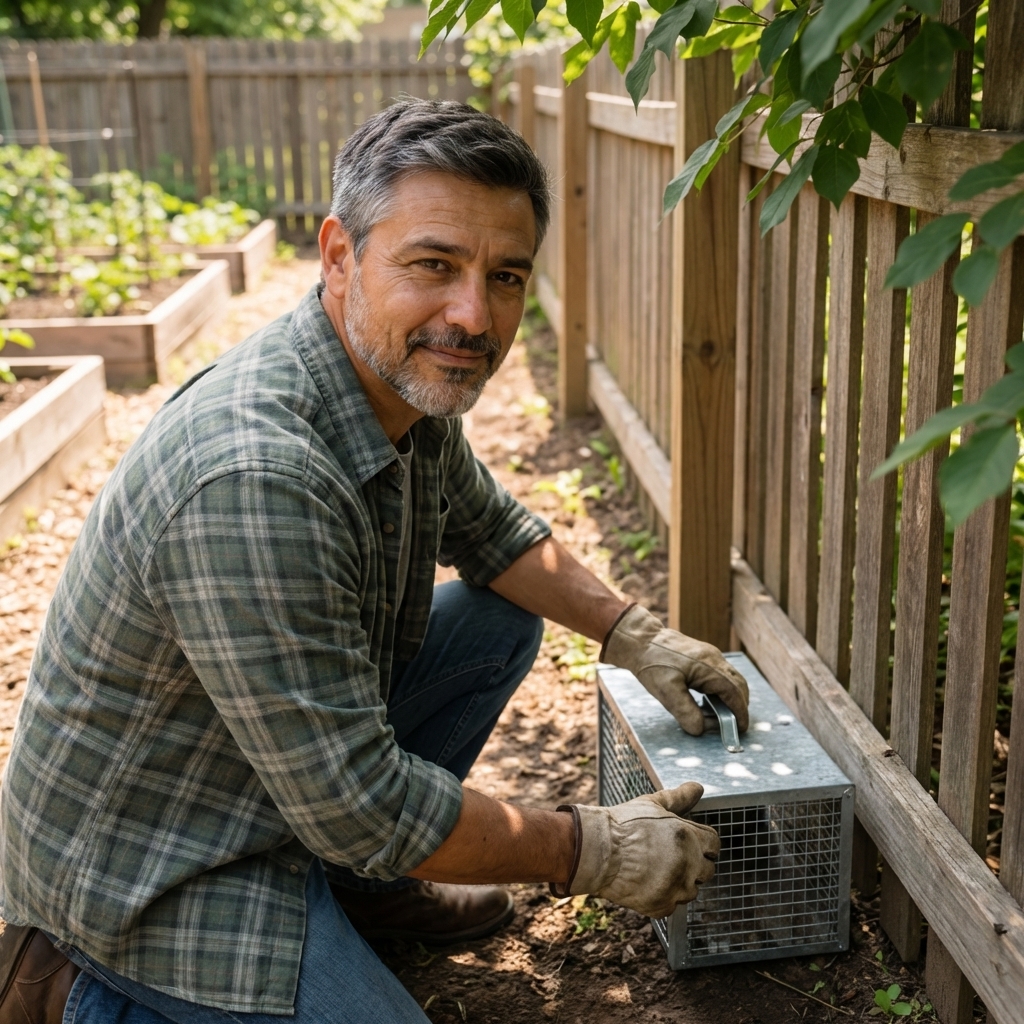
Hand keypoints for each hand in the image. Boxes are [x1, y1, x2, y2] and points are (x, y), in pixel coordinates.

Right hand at [560, 783, 718, 917]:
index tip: (690, 844)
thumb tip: (698, 788)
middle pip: (707, 870)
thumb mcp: (652, 804)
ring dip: (680, 882)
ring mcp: (676, 887)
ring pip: (691, 890)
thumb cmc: (623, 824)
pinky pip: (673, 905)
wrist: (596, 850)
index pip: (714, 844)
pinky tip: (647, 883)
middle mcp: (688, 864)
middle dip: (694, 863)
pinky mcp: (662, 906)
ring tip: (656, 869)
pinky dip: (664, 897)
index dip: (703, 843)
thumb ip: (680, 797)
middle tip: (671, 857)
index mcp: (688, 837)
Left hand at [602, 604, 748, 734]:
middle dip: (739, 706)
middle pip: (738, 685)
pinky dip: (721, 688)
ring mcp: (710, 655)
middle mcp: (715, 659)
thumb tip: (701, 729)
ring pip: (731, 678)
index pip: (735, 693)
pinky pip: (720, 673)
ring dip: (730, 697)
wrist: (640, 639)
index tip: (740, 729)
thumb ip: (686, 712)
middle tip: (732, 724)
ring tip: (720, 714)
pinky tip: (708, 698)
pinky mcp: (702, 655)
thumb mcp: (666, 691)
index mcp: (710, 667)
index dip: (740, 713)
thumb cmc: (652, 663)